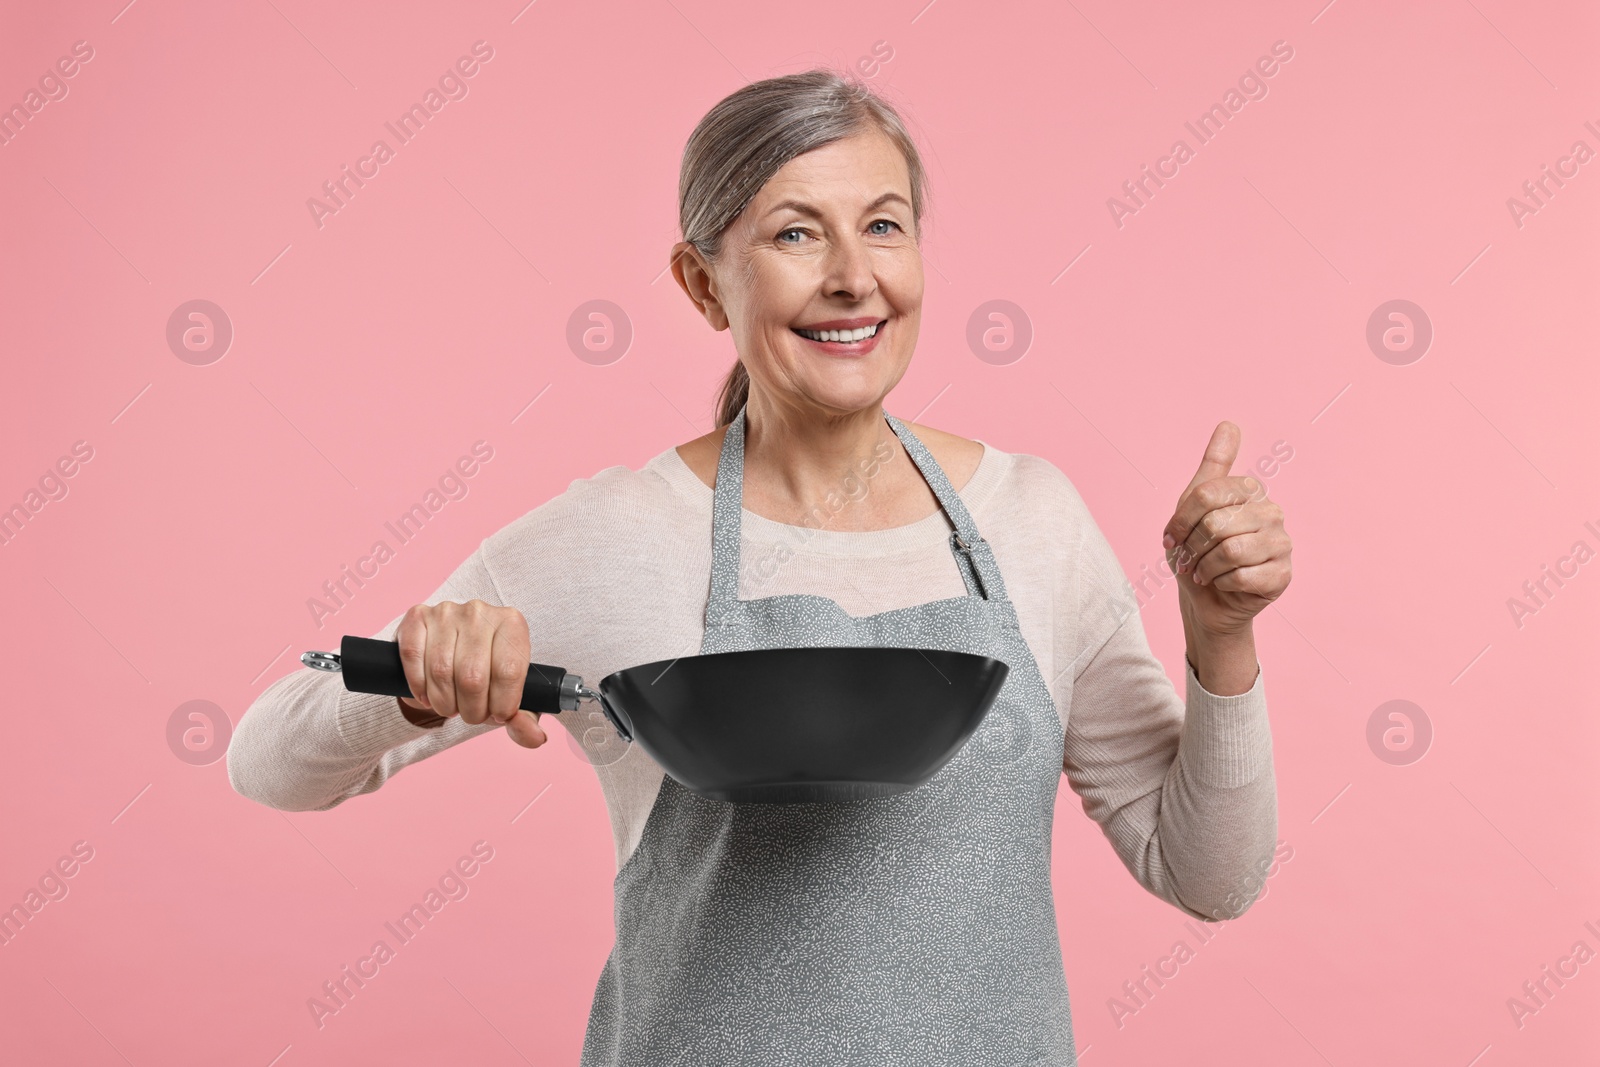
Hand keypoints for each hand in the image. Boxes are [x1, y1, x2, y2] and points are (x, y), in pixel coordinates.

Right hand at [394, 599, 547, 748]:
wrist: (452, 648)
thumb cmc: (488, 674)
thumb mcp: (511, 695)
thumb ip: (524, 719)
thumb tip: (534, 737)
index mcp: (512, 624)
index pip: (509, 672)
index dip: (502, 704)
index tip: (498, 714)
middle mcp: (480, 612)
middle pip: (473, 677)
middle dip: (472, 709)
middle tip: (472, 714)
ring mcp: (447, 612)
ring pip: (441, 671)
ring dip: (444, 703)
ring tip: (451, 706)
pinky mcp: (417, 617)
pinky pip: (414, 658)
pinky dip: (419, 687)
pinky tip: (428, 694)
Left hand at [1161, 421, 1291, 636]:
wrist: (1205, 600)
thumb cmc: (1197, 552)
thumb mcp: (1192, 507)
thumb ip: (1213, 465)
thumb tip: (1229, 423)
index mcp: (1249, 491)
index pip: (1206, 494)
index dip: (1181, 521)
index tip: (1173, 538)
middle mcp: (1271, 511)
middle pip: (1216, 523)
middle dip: (1193, 548)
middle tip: (1191, 560)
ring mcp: (1282, 543)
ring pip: (1230, 551)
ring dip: (1206, 568)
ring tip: (1206, 572)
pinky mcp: (1283, 574)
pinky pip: (1242, 576)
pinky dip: (1222, 584)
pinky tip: (1225, 584)